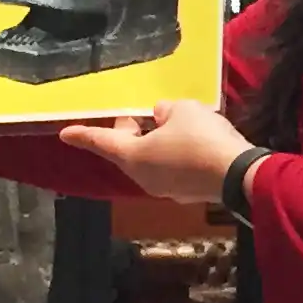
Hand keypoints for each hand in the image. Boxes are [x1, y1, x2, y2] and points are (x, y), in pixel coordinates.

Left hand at [59, 101, 252, 204]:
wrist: (237, 175)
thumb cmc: (201, 137)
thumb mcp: (181, 110)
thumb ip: (165, 111)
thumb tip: (161, 118)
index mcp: (133, 156)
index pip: (102, 142)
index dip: (83, 135)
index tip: (64, 134)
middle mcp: (143, 176)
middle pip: (128, 150)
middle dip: (132, 130)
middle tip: (146, 113)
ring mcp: (164, 189)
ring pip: (150, 160)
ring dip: (155, 141)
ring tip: (175, 123)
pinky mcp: (185, 193)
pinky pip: (170, 168)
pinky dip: (173, 153)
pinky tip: (193, 141)